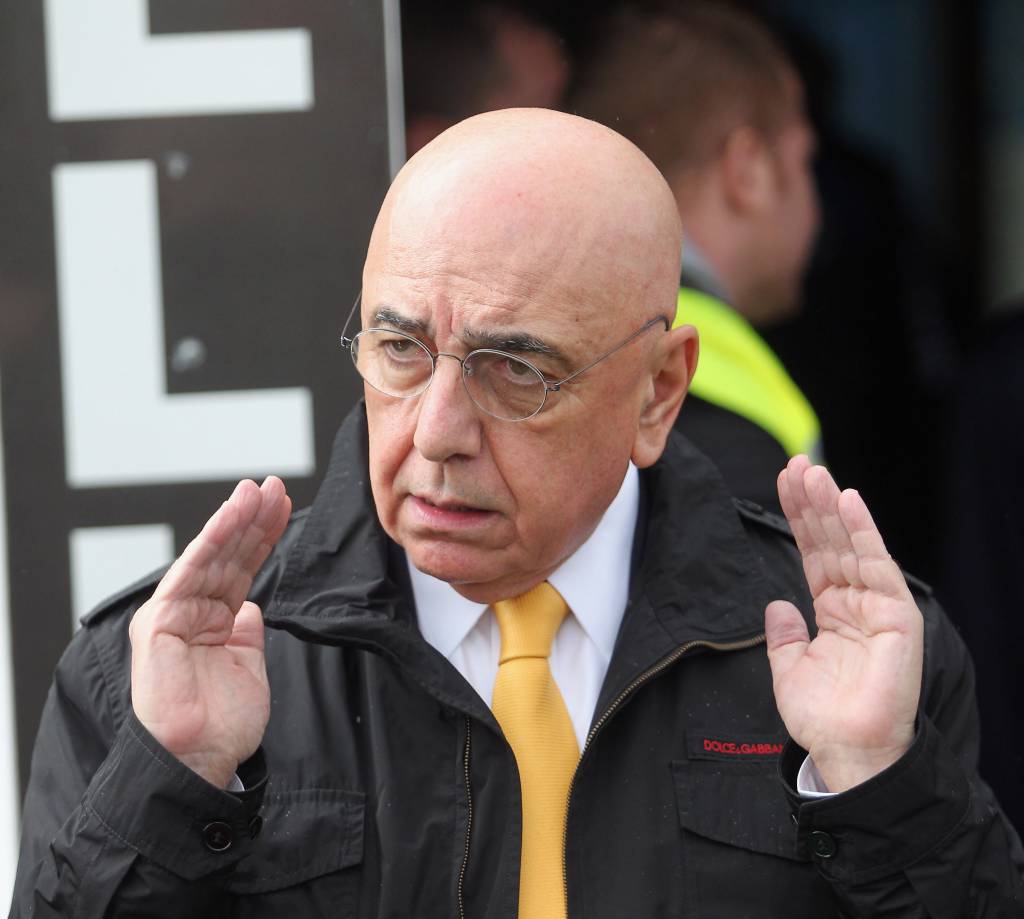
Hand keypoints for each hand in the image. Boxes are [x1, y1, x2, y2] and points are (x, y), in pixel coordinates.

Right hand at [129, 477, 291, 788]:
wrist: (200, 759)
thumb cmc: (222, 723)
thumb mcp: (249, 666)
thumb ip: (248, 632)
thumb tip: (252, 607)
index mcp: (213, 620)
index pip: (241, 568)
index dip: (262, 537)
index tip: (282, 506)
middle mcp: (191, 611)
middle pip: (228, 555)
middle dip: (252, 519)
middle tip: (274, 485)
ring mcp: (173, 613)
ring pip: (210, 556)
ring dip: (235, 520)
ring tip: (257, 490)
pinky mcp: (159, 620)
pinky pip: (191, 571)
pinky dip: (212, 540)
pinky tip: (231, 515)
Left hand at [765, 456, 922, 792]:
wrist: (846, 751)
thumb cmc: (821, 716)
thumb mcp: (789, 667)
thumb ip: (784, 633)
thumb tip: (778, 603)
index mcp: (831, 610)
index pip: (813, 552)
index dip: (799, 518)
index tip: (783, 481)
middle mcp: (855, 601)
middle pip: (831, 540)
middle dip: (813, 502)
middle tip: (797, 462)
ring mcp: (876, 604)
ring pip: (851, 544)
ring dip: (832, 506)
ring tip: (814, 470)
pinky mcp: (896, 613)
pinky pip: (876, 564)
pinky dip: (863, 530)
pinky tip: (848, 499)